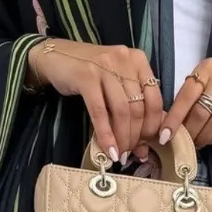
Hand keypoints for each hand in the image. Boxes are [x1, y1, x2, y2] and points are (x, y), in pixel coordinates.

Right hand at [27, 40, 162, 163]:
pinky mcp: (86, 76)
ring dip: (122, 138)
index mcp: (138, 60)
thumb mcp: (116, 83)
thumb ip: (132, 105)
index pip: (155, 98)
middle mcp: (124, 60)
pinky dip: (106, 134)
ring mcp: (105, 66)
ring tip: (120, 154)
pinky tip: (108, 149)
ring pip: (122, 111)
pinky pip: (100, 112)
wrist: (55, 57)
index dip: (153, 126)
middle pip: (139, 107)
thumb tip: (143, 145)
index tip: (148, 145)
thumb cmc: (89, 73)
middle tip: (130, 153)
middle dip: (136, 136)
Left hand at [160, 54, 211, 149]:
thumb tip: (171, 123)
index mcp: (207, 68)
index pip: (186, 95)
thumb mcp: (206, 78)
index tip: (164, 136)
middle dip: (191, 132)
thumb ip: (191, 95)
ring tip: (199, 143)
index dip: (174, 118)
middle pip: (201, 111)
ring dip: (205, 137)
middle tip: (185, 142)